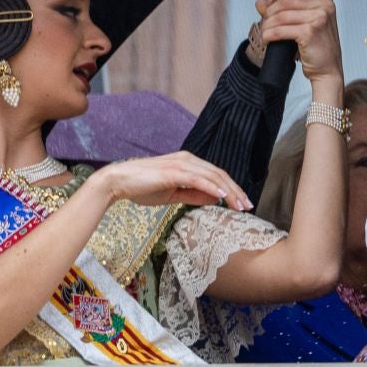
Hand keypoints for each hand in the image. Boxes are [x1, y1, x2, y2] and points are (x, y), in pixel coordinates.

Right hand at [97, 153, 250, 210]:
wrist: (118, 182)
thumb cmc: (143, 188)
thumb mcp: (173, 194)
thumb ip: (194, 196)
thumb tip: (215, 199)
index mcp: (189, 163)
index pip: (217, 176)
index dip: (232, 188)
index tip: (243, 203)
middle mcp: (188, 160)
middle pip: (219, 175)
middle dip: (236, 191)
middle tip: (248, 206)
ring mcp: (181, 164)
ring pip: (212, 176)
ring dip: (229, 191)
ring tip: (239, 205)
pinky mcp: (173, 171)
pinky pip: (197, 179)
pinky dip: (211, 187)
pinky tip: (222, 196)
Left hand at [257, 0, 342, 85]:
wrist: (327, 68)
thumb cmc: (317, 46)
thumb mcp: (302, 23)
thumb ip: (282, 9)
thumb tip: (260, 2)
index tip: (269, 4)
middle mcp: (324, 5)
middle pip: (285, 0)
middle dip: (270, 11)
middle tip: (264, 21)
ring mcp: (319, 18)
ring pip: (280, 15)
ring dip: (267, 24)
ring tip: (264, 32)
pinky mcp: (310, 32)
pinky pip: (280, 30)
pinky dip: (269, 35)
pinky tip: (267, 39)